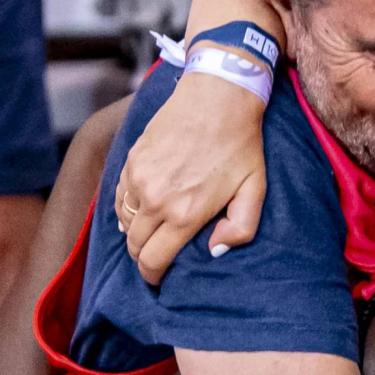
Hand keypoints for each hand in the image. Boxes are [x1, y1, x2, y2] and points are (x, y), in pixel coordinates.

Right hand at [116, 69, 267, 284]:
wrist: (218, 95)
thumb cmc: (240, 144)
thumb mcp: (254, 190)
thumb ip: (240, 228)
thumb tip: (214, 250)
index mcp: (184, 214)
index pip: (153, 260)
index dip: (153, 276)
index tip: (157, 279)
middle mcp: (156, 200)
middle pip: (135, 246)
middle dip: (143, 257)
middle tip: (156, 257)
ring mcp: (139, 179)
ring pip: (124, 223)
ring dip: (135, 233)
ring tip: (151, 232)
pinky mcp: (131, 160)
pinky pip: (119, 197)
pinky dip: (127, 208)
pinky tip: (142, 208)